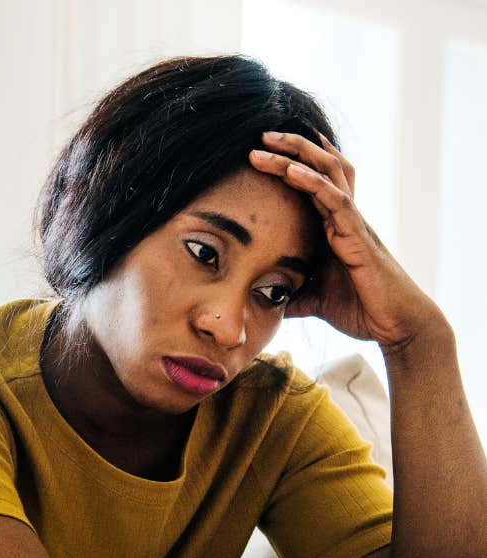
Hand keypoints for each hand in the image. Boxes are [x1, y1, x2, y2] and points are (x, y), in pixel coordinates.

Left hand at [248, 132, 446, 353]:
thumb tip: (261, 303)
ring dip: (296, 156)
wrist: (394, 325)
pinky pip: (335, 200)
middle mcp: (344, 217)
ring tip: (267, 142)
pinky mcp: (358, 235)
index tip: (265, 150)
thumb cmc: (360, 309)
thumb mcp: (312, 301)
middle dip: (291, 148)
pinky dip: (312, 183)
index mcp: (333, 227)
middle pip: (321, 167)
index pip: (314, 184)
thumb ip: (289, 296)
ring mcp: (352, 223)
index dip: (294, 164)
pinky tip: (291, 171)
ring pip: (326, 174)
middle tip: (261, 134)